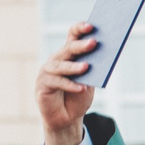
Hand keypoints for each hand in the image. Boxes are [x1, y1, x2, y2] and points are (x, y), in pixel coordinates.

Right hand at [36, 22, 97, 144]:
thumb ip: (93, 70)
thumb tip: (102, 56)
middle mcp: (56, 60)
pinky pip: (57, 83)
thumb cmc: (78, 97)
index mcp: (68, 54)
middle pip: (68, 49)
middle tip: (94, 43)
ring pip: (60, 66)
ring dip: (74, 66)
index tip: (91, 26)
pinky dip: (70, 85)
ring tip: (87, 67)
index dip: (80, 29)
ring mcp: (47, 72)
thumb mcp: (89, 82)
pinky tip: (81, 88)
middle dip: (81, 46)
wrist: (67, 119)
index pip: (72, 36)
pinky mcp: (42, 86)